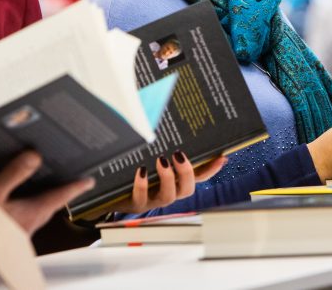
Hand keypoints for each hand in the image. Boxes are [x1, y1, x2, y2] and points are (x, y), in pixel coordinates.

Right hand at [0, 150, 94, 234]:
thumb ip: (14, 173)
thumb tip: (34, 156)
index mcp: (30, 215)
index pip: (59, 198)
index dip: (74, 188)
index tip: (88, 182)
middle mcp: (26, 227)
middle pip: (48, 208)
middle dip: (58, 196)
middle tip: (68, 186)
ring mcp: (16, 235)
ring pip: (35, 216)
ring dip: (40, 204)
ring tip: (41, 191)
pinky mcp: (5, 238)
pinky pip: (22, 221)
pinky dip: (24, 210)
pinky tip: (14, 206)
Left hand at [105, 151, 227, 214]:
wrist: (109, 194)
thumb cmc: (134, 173)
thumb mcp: (151, 159)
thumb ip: (164, 147)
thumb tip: (175, 128)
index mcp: (175, 182)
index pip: (198, 177)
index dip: (211, 169)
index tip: (221, 157)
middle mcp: (168, 193)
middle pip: (187, 189)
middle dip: (187, 173)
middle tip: (179, 155)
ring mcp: (153, 200)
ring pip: (168, 196)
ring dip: (168, 178)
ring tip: (161, 160)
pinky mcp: (136, 203)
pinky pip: (141, 197)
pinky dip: (142, 185)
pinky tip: (141, 171)